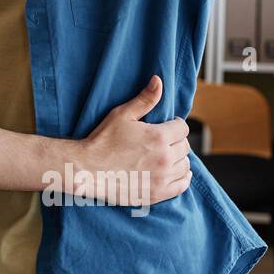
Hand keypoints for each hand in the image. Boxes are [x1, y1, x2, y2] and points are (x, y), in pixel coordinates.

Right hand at [77, 76, 191, 205]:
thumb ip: (144, 99)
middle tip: (161, 141)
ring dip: (178, 159)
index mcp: (158, 137)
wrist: (88, 170)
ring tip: (165, 156)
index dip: (174, 125)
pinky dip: (183, 177)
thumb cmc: (102, 140)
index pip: (182, 128)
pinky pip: (182, 184)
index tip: (165, 126)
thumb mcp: (122, 115)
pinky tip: (176, 172)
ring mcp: (162, 177)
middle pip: (185, 146)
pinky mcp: (158, 193)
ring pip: (185, 165)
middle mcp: (164, 158)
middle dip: (175, 141)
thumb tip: (158, 80)